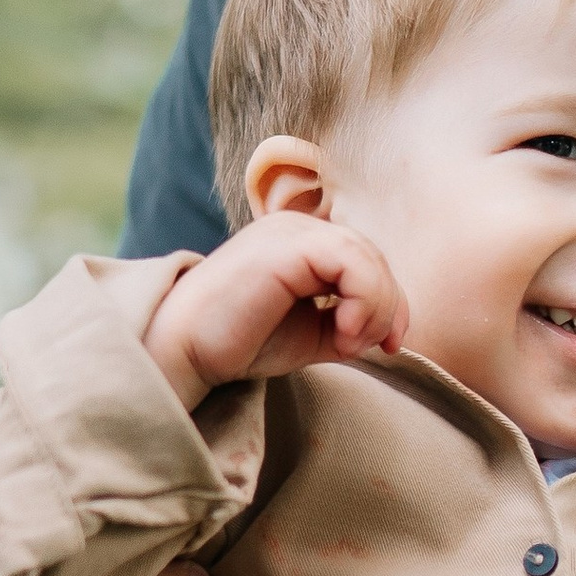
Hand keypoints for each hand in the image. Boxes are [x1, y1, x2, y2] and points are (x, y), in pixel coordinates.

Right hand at [143, 216, 407, 410]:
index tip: (390, 348)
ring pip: (368, 258)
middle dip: (386, 309)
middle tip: (365, 349)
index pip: (369, 260)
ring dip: (375, 309)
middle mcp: (298, 226)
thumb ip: (349, 322)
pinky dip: (363, 300)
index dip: (391, 303)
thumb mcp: (311, 333)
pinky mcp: (288, 245)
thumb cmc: (239, 342)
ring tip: (347, 344)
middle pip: (375, 258)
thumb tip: (389, 330)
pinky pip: (352, 262)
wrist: (185, 348)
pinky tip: (342, 333)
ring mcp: (292, 230)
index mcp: (302, 241)